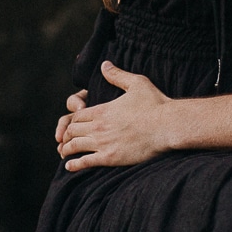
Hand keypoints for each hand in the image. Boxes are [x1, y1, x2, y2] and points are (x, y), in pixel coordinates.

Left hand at [54, 62, 174, 169]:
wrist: (168, 126)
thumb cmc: (156, 104)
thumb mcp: (137, 83)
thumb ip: (117, 75)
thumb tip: (104, 64)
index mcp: (103, 110)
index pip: (77, 116)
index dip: (72, 120)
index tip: (72, 125)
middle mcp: (98, 126)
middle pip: (72, 130)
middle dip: (66, 135)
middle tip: (64, 141)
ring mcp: (103, 142)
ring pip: (74, 146)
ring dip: (66, 149)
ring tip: (63, 153)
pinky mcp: (110, 157)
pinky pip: (85, 162)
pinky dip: (74, 164)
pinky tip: (69, 166)